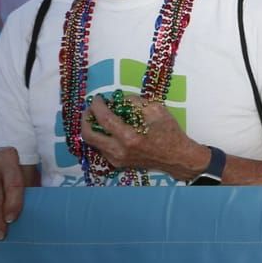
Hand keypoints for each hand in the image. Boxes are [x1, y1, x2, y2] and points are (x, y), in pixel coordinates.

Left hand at [82, 93, 206, 181]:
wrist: (176, 158)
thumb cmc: (169, 132)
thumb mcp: (157, 110)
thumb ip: (136, 102)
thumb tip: (119, 99)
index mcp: (130, 136)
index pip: (104, 119)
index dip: (97, 106)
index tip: (97, 98)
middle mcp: (119, 150)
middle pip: (89, 135)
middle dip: (85, 119)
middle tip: (90, 109)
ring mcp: (116, 159)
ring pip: (93, 143)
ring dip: (92, 128)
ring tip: (99, 117)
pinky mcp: (117, 164)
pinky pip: (101, 148)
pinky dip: (101, 136)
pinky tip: (110, 130)